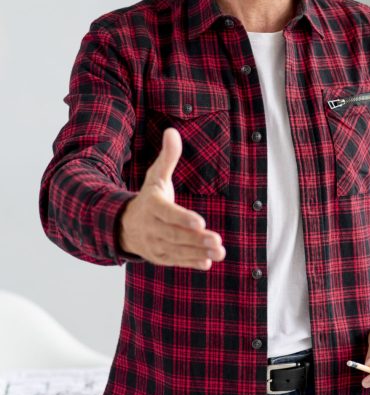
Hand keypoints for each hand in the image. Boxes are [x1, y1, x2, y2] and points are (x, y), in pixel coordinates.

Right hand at [119, 128, 225, 269]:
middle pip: (175, 235)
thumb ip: (167, 157)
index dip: (183, 218)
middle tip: (217, 240)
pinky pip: (176, 261)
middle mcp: (152, 227)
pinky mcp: (161, 257)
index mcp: (152, 206)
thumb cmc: (149, 197)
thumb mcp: (156, 176)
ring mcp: (155, 245)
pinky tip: (208, 262)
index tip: (200, 222)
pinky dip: (191, 263)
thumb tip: (172, 131)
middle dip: (196, 239)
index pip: (167, 213)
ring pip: (177, 250)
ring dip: (198, 252)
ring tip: (219, 251)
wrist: (124, 225)